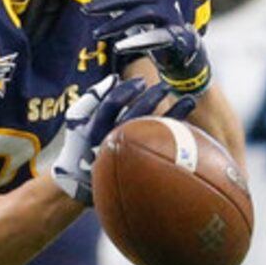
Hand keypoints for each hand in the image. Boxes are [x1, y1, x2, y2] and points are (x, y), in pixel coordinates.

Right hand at [45, 75, 187, 206]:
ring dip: (174, 114)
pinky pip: (162, 149)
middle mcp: (109, 144)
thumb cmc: (79, 147)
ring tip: (188, 100)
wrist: (79, 185)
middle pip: (134, 117)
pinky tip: (189, 124)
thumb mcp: (77, 122)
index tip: (141, 82)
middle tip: (165, 87)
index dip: (127, 90)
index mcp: (93, 131)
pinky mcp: (138, 168)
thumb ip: (91, 99)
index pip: (110, 105)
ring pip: (152, 133)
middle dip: (152, 99)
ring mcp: (124, 157)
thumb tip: (114, 79)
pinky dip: (176, 134)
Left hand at [80, 0, 209, 95]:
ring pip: (139, 15)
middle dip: (106, 3)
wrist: (182, 48)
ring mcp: (168, 15)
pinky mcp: (173, 35)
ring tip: (96, 34)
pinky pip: (153, 38)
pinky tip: (119, 48)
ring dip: (116, 24)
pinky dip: (135, 42)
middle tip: (85, 9)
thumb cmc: (152, 25)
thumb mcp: (130, 8)